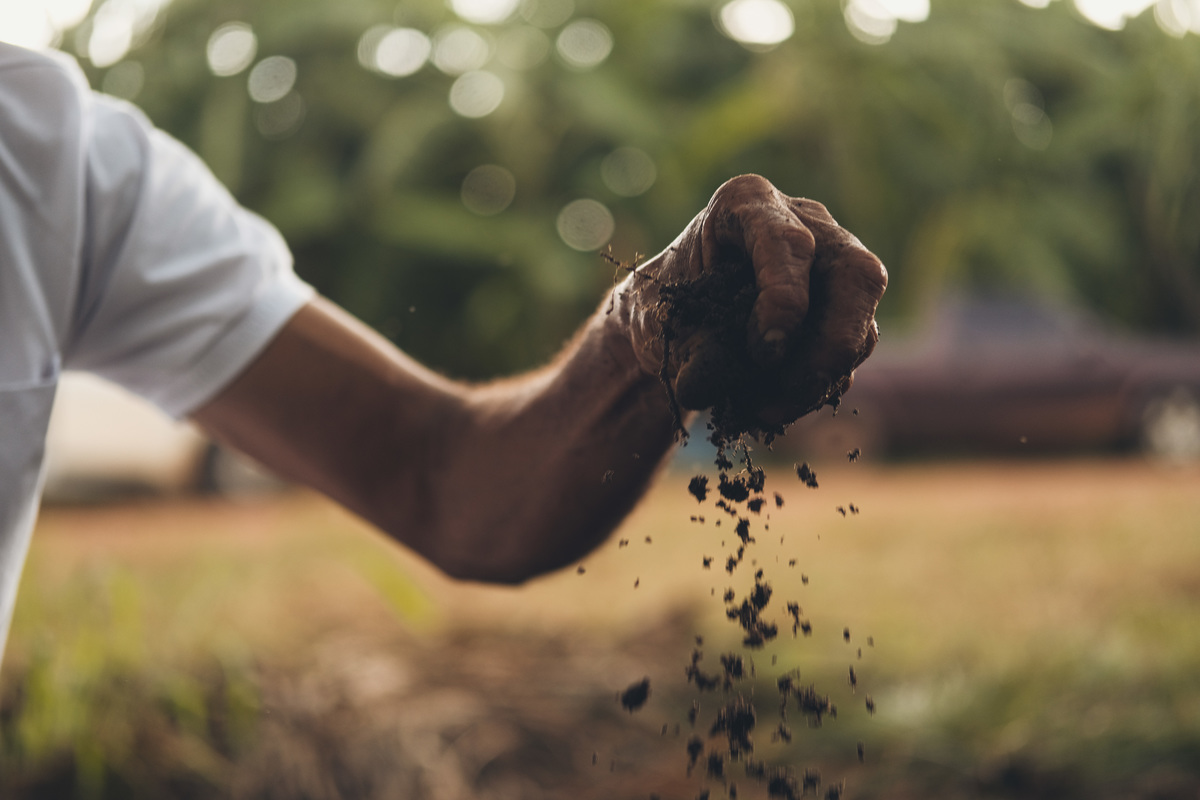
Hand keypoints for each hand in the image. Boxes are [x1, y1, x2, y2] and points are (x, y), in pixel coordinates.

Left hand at [619, 174, 886, 436]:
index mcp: (746, 203)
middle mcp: (805, 222)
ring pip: (862, 319)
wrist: (672, 324)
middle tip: (790, 392)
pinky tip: (777, 407)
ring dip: (821, 377)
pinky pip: (853, 350)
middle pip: (855, 275)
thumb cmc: (663, 307)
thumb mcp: (660, 321)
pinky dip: (820, 387)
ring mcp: (833, 264)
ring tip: (765, 411)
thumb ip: (689, 349)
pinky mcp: (843, 309)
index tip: (765, 354)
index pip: (787, 242)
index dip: (784, 300)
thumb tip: (701, 389)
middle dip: (829, 345)